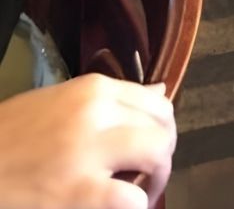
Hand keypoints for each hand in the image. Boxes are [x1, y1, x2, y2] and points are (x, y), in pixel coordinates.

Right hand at [0, 75, 175, 208]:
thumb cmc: (6, 141)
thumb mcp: (55, 106)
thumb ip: (107, 102)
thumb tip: (159, 93)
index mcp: (91, 90)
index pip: (155, 100)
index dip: (160, 127)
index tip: (151, 145)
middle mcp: (96, 113)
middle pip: (163, 126)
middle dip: (164, 153)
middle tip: (149, 175)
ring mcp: (87, 154)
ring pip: (157, 156)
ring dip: (155, 180)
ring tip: (138, 195)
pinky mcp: (78, 195)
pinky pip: (130, 201)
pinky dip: (133, 208)